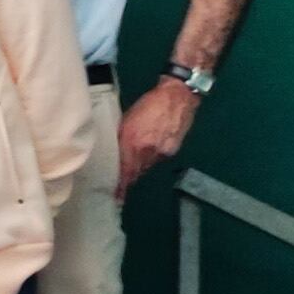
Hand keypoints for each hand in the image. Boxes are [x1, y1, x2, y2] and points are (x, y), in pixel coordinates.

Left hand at [115, 78, 199, 195]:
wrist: (177, 96)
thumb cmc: (148, 104)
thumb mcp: (127, 120)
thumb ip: (121, 139)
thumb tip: (116, 154)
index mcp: (133, 141)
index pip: (125, 170)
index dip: (120, 185)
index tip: (116, 196)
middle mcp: (147, 150)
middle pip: (136, 172)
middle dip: (128, 179)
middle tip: (119, 187)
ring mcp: (162, 151)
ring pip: (146, 167)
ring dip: (138, 169)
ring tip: (131, 170)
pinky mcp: (172, 150)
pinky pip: (157, 160)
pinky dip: (150, 160)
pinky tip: (147, 155)